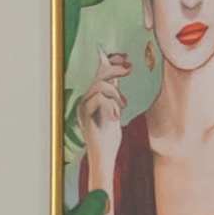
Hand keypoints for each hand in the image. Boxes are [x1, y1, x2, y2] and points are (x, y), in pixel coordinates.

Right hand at [71, 53, 132, 180]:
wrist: (104, 156)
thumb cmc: (109, 137)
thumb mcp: (114, 110)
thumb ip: (113, 95)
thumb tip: (118, 77)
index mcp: (92, 97)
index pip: (98, 73)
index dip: (110, 61)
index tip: (126, 57)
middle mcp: (85, 100)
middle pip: (98, 75)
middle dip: (115, 69)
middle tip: (130, 69)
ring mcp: (83, 108)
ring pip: (100, 86)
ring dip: (115, 93)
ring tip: (123, 106)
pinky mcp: (85, 116)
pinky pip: (99, 99)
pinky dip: (111, 106)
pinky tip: (116, 118)